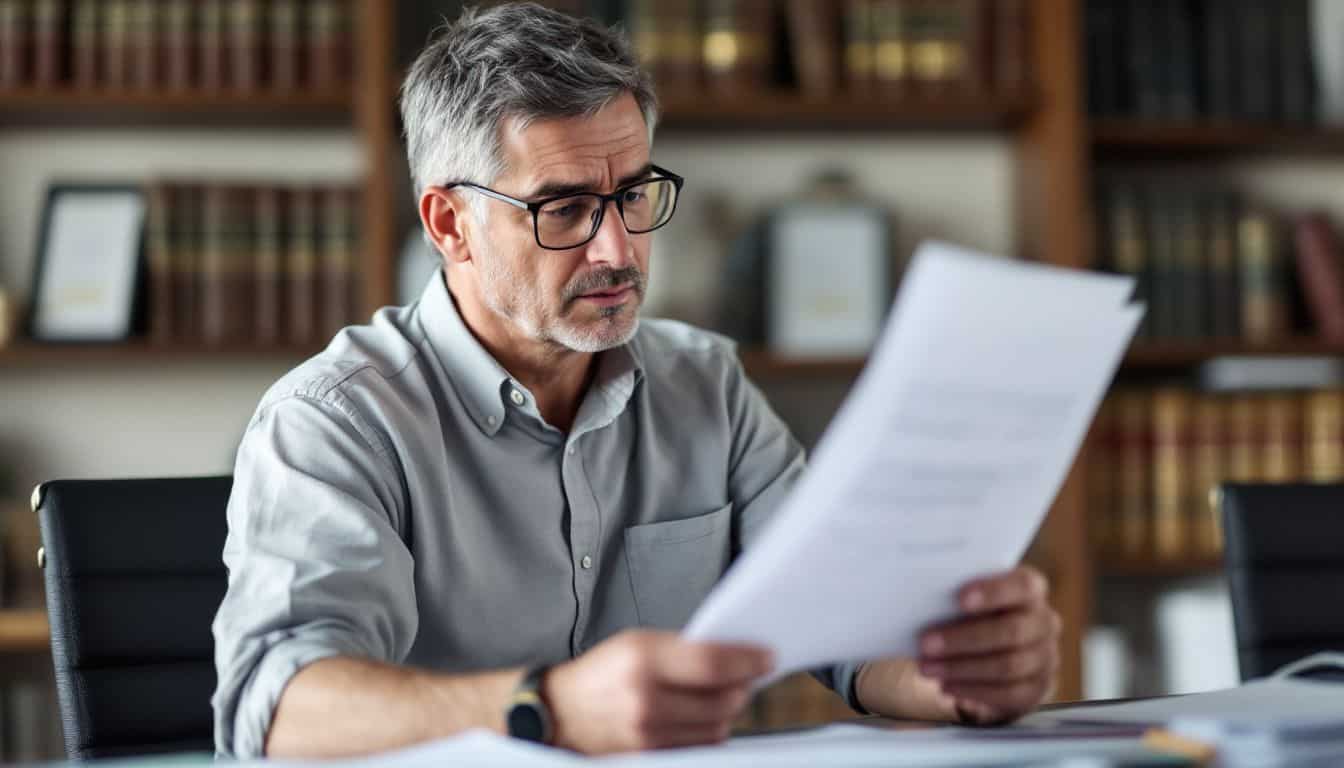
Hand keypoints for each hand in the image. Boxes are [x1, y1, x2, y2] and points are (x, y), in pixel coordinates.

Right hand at [542, 630, 772, 753]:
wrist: (560, 713)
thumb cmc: (601, 673)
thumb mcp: (636, 643)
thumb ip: (682, 649)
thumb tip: (734, 656)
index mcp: (642, 660)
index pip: (713, 663)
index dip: (748, 661)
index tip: (767, 658)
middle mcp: (646, 700)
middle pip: (723, 700)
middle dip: (743, 687)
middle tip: (748, 676)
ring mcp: (648, 734)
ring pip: (717, 728)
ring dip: (728, 712)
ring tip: (721, 695)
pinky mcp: (651, 757)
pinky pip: (700, 746)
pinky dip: (709, 731)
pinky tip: (701, 716)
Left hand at [916, 566, 1059, 723]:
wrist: (1004, 649)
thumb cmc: (978, 613)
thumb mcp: (972, 599)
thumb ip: (957, 597)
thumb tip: (923, 601)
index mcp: (1031, 589)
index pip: (1022, 586)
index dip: (993, 592)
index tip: (959, 599)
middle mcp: (1045, 621)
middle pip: (1011, 631)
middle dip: (964, 639)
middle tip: (925, 644)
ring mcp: (1046, 657)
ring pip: (1007, 666)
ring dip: (961, 669)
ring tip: (927, 668)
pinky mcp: (1037, 687)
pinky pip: (1007, 693)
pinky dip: (972, 690)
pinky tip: (946, 686)